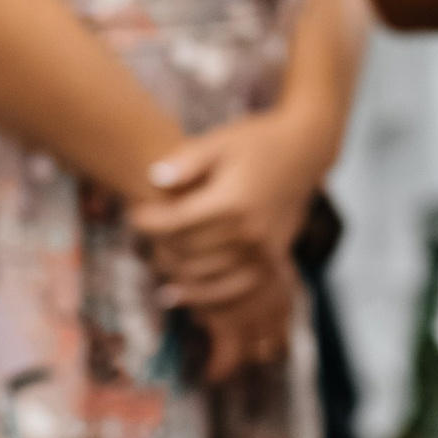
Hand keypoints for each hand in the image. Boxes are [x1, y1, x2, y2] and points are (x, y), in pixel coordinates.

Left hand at [127, 111, 325, 364]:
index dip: (148, 222)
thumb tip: (154, 178)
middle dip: (159, 246)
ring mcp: (264, 251)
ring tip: (157, 260)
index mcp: (234, 200)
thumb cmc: (256, 141)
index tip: (134, 215)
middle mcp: (250, 231)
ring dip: (176, 273)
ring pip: (206, 278)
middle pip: (188, 253)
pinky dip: (203, 296)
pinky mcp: (272, 262)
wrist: (303, 151)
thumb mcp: (219, 140)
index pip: (176, 223)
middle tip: (144, 236)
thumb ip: (186, 160)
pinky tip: (179, 293)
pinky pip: (232, 291)